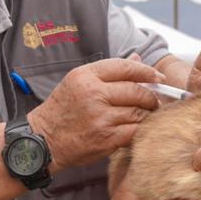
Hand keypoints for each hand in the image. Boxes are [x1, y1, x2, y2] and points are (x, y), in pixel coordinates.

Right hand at [28, 58, 160, 168]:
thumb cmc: (62, 111)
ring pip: (138, 111)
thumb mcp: (78, 82)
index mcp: (86, 76)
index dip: (146, 71)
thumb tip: (137, 59)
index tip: (157, 77)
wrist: (43, 141)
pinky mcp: (106, 138)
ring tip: (146, 115)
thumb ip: (109, 72)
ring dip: (147, 114)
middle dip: (150, 96)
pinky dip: (140, 130)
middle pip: (136, 90)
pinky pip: (135, 130)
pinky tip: (138, 129)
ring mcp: (101, 117)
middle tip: (154, 100)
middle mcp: (93, 94)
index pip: (125, 67)